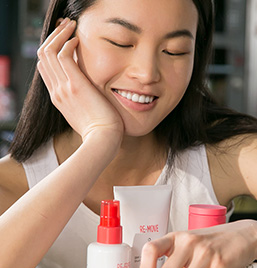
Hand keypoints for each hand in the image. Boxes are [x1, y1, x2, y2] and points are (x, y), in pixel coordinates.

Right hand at [37, 18, 123, 142]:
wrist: (103, 140)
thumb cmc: (100, 130)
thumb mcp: (85, 115)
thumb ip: (81, 101)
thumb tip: (88, 93)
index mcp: (58, 98)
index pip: (46, 68)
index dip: (52, 50)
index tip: (65, 41)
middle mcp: (56, 91)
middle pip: (43, 56)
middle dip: (53, 38)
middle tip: (67, 28)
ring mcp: (63, 88)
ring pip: (49, 52)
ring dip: (60, 35)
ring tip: (72, 26)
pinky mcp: (75, 85)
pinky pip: (63, 55)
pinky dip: (68, 43)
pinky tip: (78, 39)